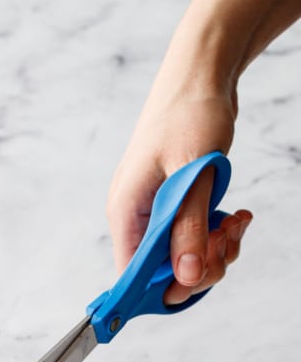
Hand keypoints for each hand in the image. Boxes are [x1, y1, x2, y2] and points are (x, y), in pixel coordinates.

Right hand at [106, 61, 251, 304]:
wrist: (201, 72)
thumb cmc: (189, 112)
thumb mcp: (193, 173)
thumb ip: (188, 228)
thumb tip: (186, 276)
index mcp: (126, 212)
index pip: (131, 275)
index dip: (162, 289)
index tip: (196, 280)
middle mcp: (136, 217)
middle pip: (161, 273)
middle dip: (199, 267)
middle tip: (224, 241)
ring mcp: (157, 212)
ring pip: (183, 258)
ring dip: (215, 251)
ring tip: (235, 223)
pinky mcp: (177, 206)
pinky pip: (196, 239)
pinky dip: (219, 236)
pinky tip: (236, 217)